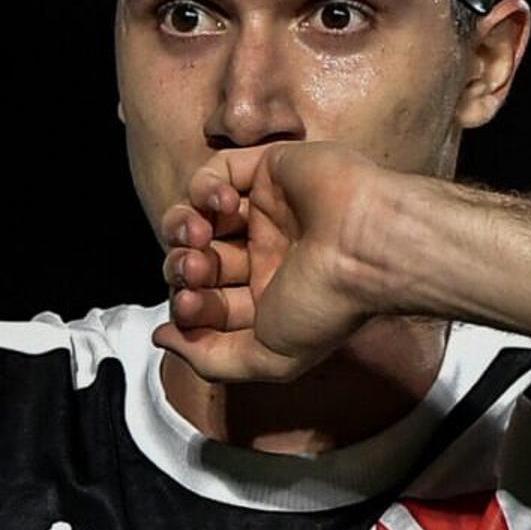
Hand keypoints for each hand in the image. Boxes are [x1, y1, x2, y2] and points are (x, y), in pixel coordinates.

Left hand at [154, 142, 401, 384]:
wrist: (367, 248)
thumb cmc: (329, 306)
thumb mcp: (269, 358)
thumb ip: (211, 359)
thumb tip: (163, 337)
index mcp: (270, 299)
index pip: (207, 303)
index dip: (188, 306)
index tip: (191, 305)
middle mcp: (266, 255)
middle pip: (196, 259)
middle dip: (182, 268)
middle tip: (197, 269)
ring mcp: (267, 212)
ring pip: (197, 216)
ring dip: (182, 228)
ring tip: (200, 235)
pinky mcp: (269, 170)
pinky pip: (217, 172)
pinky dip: (204, 188)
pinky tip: (225, 204)